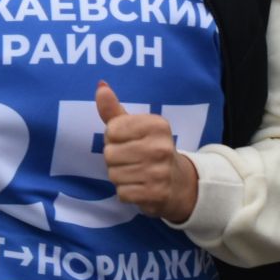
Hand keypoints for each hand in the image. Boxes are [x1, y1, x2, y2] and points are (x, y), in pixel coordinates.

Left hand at [97, 80, 198, 223]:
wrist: (178, 182)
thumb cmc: (149, 149)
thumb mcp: (135, 126)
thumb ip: (114, 109)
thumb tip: (100, 86)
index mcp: (156, 125)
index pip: (111, 130)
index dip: (113, 138)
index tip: (129, 141)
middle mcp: (161, 146)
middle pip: (110, 154)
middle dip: (115, 160)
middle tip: (133, 160)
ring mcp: (160, 171)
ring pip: (114, 174)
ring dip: (120, 177)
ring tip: (136, 173)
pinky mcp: (157, 193)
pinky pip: (122, 193)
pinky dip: (126, 192)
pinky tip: (140, 187)